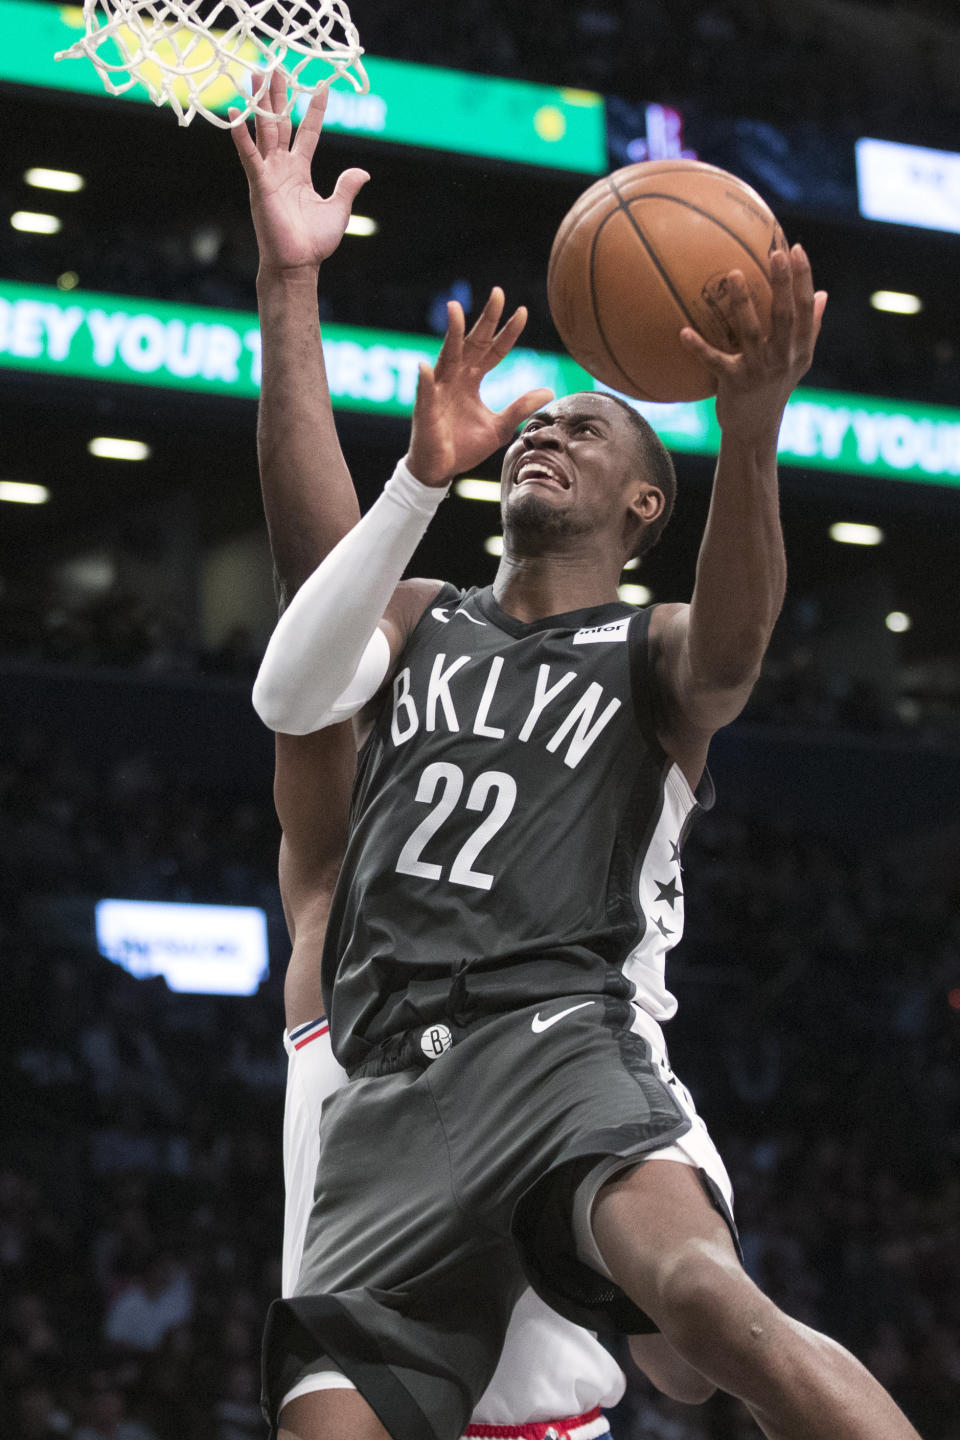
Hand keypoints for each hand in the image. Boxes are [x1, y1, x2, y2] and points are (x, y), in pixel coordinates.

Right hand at [230, 70, 368, 273]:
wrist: (298, 264)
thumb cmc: (314, 242)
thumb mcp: (338, 209)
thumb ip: (346, 187)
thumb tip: (362, 171)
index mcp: (300, 171)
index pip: (307, 132)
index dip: (313, 110)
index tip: (320, 87)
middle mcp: (282, 168)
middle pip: (279, 123)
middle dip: (277, 95)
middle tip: (274, 66)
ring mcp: (268, 174)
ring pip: (263, 131)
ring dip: (259, 104)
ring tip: (255, 76)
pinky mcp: (259, 184)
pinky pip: (249, 155)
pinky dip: (241, 135)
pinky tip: (234, 114)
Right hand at [407, 288, 553, 486]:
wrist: (440, 470)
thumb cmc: (464, 447)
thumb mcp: (499, 427)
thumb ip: (520, 407)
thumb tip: (549, 391)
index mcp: (471, 380)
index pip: (492, 350)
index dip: (507, 332)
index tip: (523, 312)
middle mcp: (455, 378)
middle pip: (472, 342)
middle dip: (485, 319)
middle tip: (498, 293)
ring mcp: (438, 391)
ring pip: (446, 356)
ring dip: (451, 334)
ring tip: (455, 310)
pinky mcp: (425, 410)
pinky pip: (425, 393)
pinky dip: (425, 380)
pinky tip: (425, 366)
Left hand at [678, 244, 826, 443]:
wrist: (755, 428)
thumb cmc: (775, 388)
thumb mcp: (798, 360)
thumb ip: (810, 327)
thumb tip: (823, 293)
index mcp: (799, 348)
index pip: (805, 307)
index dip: (803, 278)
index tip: (795, 248)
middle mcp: (783, 358)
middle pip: (784, 315)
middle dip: (782, 283)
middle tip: (775, 253)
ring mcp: (759, 371)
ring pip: (752, 333)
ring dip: (743, 303)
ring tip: (733, 274)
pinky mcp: (735, 384)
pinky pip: (714, 362)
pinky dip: (698, 348)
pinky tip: (683, 332)